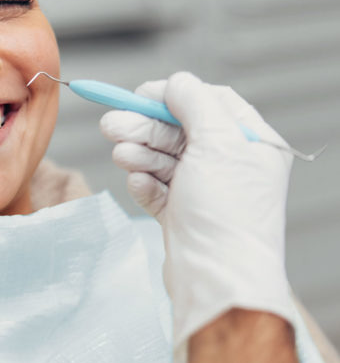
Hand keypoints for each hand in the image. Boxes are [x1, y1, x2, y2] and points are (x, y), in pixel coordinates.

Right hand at [99, 71, 294, 362]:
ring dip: (140, 153)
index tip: (140, 96)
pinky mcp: (182, 216)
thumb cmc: (226, 214)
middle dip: (145, 126)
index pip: (210, 103)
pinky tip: (138, 183)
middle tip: (111, 125)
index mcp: (252, 144)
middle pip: (180, 131)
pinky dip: (145, 183)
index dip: (173, 96)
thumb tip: (176, 83)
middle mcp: (230, 166)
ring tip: (120, 154)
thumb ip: (195, 103)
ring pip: (164, 159)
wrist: (216, 279)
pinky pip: (157, 189)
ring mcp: (205, 192)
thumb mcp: (217, 143)